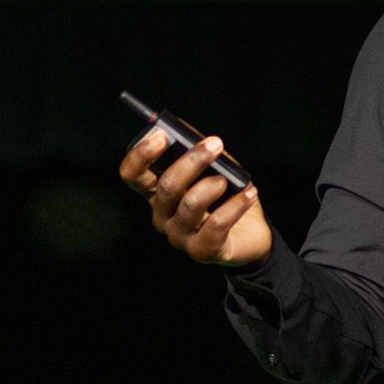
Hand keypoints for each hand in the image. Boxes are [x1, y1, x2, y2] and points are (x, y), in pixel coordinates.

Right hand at [117, 127, 273, 268]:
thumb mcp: (215, 167)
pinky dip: (235, 206)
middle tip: (214, 144)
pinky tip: (249, 194)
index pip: (132, 174)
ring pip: (189, 204)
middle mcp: (162, 215)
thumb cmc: (227, 196)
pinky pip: (216, 225)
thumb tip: (192, 132)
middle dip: (192, 161)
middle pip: (166, 186)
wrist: (251, 234)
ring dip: (212, 186)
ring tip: (227, 180)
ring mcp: (179, 235)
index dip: (141, 155)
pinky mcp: (201, 251)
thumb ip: (200, 150)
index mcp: (157, 192)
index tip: (162, 136)